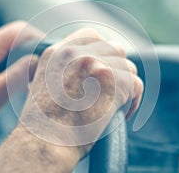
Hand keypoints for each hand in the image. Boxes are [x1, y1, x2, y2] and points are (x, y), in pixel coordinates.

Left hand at [0, 21, 41, 145]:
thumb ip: (19, 74)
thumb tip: (38, 59)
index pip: (19, 31)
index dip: (38, 38)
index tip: (48, 54)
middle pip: (15, 35)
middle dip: (32, 48)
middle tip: (42, 65)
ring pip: (10, 44)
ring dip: (23, 55)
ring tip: (31, 73)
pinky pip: (2, 52)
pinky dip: (14, 60)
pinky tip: (17, 76)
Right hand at [19, 28, 143, 166]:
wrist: (45, 142)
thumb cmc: (43, 122)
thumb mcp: (42, 83)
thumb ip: (63, 67)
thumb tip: (85, 70)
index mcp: (59, 52)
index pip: (91, 36)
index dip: (102, 51)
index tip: (104, 67)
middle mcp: (78, 53)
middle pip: (114, 49)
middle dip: (116, 67)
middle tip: (111, 87)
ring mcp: (97, 65)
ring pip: (127, 66)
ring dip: (125, 84)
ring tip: (117, 102)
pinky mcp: (115, 82)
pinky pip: (136, 84)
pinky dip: (134, 100)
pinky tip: (124, 112)